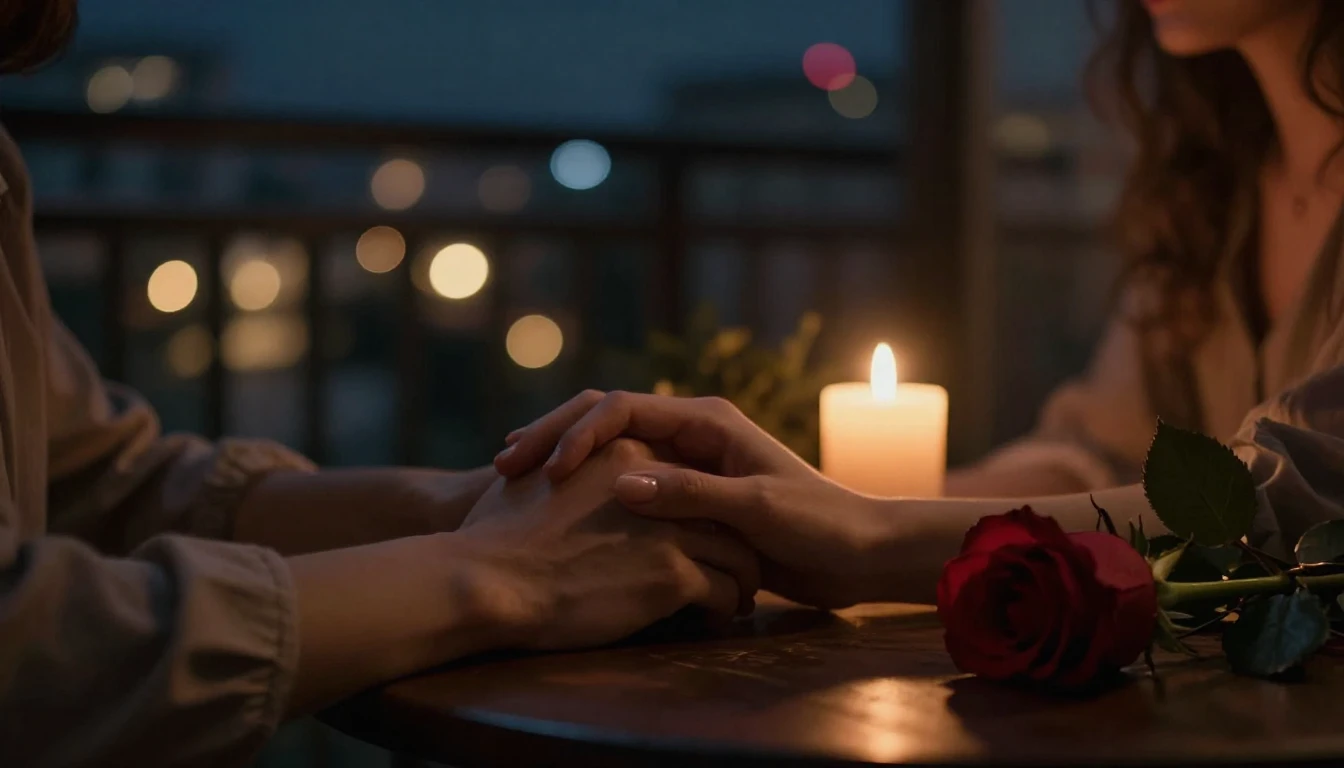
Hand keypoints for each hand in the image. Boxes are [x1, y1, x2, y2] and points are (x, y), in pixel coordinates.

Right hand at [456, 438, 760, 649]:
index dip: (690, 499)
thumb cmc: (496, 534)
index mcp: (624, 447)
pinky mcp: (671, 572)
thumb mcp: (541, 477)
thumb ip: (579, 467)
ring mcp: (669, 527)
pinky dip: (729, 602)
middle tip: (735, 560)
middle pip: (715, 503)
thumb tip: (578, 474)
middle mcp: (656, 478)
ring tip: (738, 592)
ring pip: (733, 546)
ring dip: (742, 572)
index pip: (681, 467)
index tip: (697, 533)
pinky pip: (724, 587)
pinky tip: (719, 614)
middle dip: (731, 535)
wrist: (488, 581)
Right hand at [494, 391, 884, 607]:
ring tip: (510, 491)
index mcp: (706, 421)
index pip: (621, 408)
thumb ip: (692, 494)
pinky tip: (555, 521)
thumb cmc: (817, 525)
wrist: (856, 556)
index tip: (543, 469)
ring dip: (560, 469)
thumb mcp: (755, 508)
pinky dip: (587, 502)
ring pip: (607, 458)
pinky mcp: (690, 504)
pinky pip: (626, 493)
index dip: (575, 433)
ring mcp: (688, 469)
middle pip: (602, 425)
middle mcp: (692, 436)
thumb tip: (622, 479)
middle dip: (550, 442)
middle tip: (500, 470)